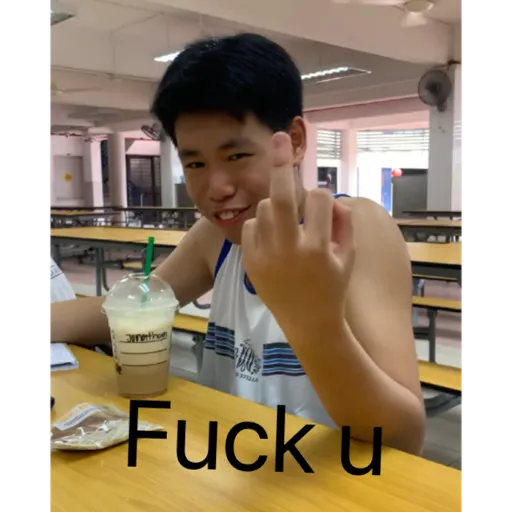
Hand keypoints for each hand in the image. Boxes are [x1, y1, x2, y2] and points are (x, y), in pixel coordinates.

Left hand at [241, 132, 354, 330]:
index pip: (321, 200)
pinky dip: (262, 224)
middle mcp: (289, 250)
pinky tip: (273, 238)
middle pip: (282, 196)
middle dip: (280, 162)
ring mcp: (265, 257)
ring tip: (288, 223)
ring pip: (265, 208)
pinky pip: (252, 226)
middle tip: (277, 137)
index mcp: (318, 248)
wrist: (308, 325)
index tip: (323, 200)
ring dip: (277, 205)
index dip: (324, 196)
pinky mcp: (250, 262)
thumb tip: (330, 196)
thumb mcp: (350, 258)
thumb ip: (345, 223)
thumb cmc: (334, 290)